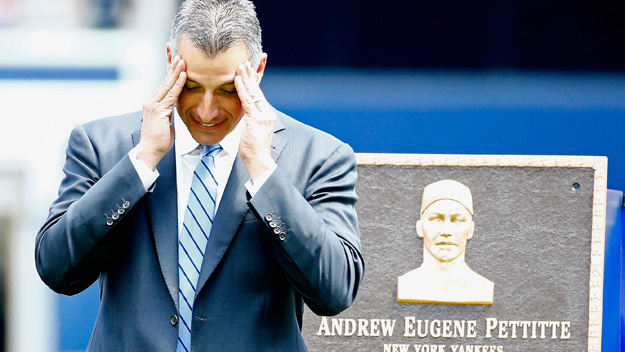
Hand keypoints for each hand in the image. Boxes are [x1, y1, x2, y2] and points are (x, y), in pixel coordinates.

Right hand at [136, 56, 186, 169]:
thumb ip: (169, 114)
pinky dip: (179, 84)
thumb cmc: (158, 141)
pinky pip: (172, 95)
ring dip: (176, 71)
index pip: (164, 85)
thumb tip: (174, 110)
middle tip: (179, 53)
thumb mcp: (166, 123)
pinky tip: (184, 75)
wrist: (149, 151)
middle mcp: (151, 102)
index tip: (175, 61)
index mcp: (153, 104)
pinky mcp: (159, 111)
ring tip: (183, 59)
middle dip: (172, 66)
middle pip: (165, 81)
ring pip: (168, 85)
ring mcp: (154, 105)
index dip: (170, 72)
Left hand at [235, 61, 276, 181]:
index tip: (249, 71)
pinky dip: (242, 89)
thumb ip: (250, 120)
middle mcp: (268, 113)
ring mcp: (263, 116)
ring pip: (253, 93)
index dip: (254, 83)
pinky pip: (247, 101)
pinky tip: (237, 79)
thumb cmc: (254, 150)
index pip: (259, 95)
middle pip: (258, 91)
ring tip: (241, 66)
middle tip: (245, 62)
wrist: (259, 161)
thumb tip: (244, 114)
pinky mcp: (256, 120)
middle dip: (251, 76)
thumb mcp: (252, 131)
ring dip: (246, 78)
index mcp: (267, 115)